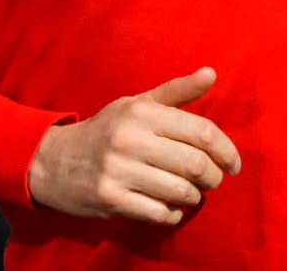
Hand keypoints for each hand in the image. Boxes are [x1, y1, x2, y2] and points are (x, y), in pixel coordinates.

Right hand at [27, 67, 241, 225]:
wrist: (53, 161)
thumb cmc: (105, 131)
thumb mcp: (136, 104)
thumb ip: (176, 92)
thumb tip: (211, 73)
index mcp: (141, 112)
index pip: (201, 131)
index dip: (226, 150)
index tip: (233, 163)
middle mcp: (130, 139)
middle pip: (195, 164)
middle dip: (213, 177)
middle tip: (212, 180)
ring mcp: (119, 171)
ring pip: (181, 191)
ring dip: (194, 196)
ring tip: (190, 192)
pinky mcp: (111, 199)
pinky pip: (160, 213)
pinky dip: (173, 213)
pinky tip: (169, 206)